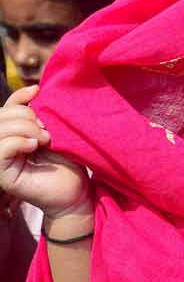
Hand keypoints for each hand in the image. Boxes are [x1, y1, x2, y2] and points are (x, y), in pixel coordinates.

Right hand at [0, 86, 90, 217]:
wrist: (78, 191)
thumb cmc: (70, 161)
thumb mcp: (56, 131)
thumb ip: (42, 115)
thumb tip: (35, 90)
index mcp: (15, 134)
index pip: (6, 109)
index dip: (18, 96)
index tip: (38, 91)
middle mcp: (4, 146)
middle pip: (1, 117)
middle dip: (25, 116)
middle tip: (47, 129)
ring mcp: (2, 161)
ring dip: (24, 129)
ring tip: (45, 139)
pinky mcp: (4, 176)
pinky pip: (1, 150)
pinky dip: (18, 142)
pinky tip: (35, 145)